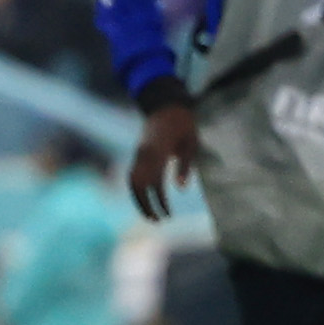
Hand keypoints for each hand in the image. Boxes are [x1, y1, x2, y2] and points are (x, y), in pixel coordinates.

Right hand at [129, 100, 199, 221]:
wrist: (166, 104)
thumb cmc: (184, 124)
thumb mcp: (191, 143)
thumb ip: (186, 165)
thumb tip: (180, 188)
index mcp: (159, 152)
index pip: (155, 183)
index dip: (160, 201)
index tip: (168, 214)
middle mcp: (144, 154)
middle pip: (138, 185)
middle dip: (145, 205)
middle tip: (156, 221)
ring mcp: (139, 153)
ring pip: (132, 181)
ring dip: (138, 199)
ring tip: (149, 215)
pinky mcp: (138, 153)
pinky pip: (132, 175)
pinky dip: (136, 189)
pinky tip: (144, 199)